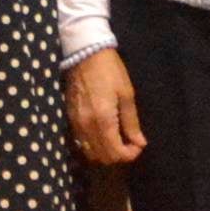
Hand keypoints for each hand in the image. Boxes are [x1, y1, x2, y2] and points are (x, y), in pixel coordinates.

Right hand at [67, 47, 144, 165]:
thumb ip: (131, 122)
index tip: (138, 145)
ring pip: (89, 153)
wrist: (84, 53)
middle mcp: (87, 127)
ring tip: (116, 142)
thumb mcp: (127, 94)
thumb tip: (140, 143)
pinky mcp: (69, 118)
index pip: (116, 152)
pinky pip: (80, 143)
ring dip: (105, 154)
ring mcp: (75, 124)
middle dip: (118, 156)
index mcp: (103, 120)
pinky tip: (102, 136)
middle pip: (102, 157)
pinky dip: (93, 146)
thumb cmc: (110, 71)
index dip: (130, 155)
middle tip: (129, 144)